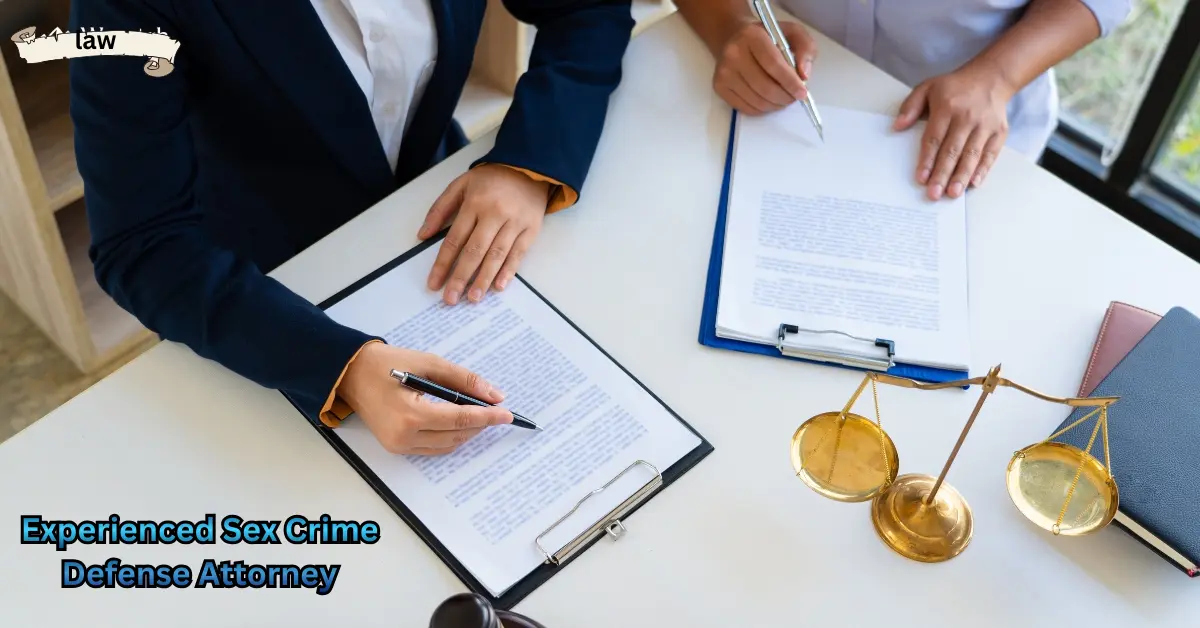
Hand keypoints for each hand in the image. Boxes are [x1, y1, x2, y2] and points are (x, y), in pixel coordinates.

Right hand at [339, 343, 512, 454]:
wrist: (350, 373)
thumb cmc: (387, 363)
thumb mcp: (428, 363)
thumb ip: (462, 379)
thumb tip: (494, 394)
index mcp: (411, 414)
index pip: (460, 419)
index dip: (487, 417)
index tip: (507, 414)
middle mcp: (404, 436)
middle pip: (456, 435)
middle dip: (480, 424)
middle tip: (496, 410)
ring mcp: (399, 445)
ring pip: (447, 445)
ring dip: (467, 432)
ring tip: (480, 415)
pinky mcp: (396, 447)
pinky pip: (433, 448)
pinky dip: (450, 437)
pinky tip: (460, 423)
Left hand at [419, 164, 549, 304]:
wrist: (530, 167)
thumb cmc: (492, 178)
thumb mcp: (461, 184)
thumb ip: (440, 208)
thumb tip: (423, 235)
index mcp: (475, 203)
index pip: (455, 239)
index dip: (443, 263)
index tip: (434, 283)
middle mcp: (495, 214)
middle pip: (474, 251)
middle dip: (460, 277)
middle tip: (451, 299)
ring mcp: (514, 222)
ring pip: (496, 255)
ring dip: (483, 279)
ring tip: (473, 298)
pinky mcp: (531, 229)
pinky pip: (518, 254)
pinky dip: (508, 271)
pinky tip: (498, 286)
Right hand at [712, 18, 817, 114]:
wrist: (733, 37)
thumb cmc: (766, 37)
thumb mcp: (792, 33)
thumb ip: (805, 49)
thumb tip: (804, 75)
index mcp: (752, 36)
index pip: (773, 64)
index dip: (790, 82)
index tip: (802, 93)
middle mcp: (733, 54)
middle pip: (765, 87)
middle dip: (785, 97)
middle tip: (794, 97)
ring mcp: (724, 73)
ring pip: (756, 101)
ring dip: (775, 105)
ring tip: (783, 98)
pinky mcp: (719, 87)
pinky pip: (746, 108)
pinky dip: (762, 109)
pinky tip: (769, 100)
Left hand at [893, 62, 1013, 199]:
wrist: (991, 77)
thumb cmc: (955, 87)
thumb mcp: (927, 87)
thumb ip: (911, 106)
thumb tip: (897, 126)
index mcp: (947, 107)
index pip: (934, 138)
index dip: (927, 159)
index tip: (921, 178)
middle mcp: (967, 117)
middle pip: (953, 150)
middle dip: (943, 174)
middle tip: (934, 193)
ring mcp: (985, 125)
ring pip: (972, 155)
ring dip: (962, 176)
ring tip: (953, 193)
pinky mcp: (999, 132)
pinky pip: (991, 154)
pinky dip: (983, 169)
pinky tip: (974, 183)